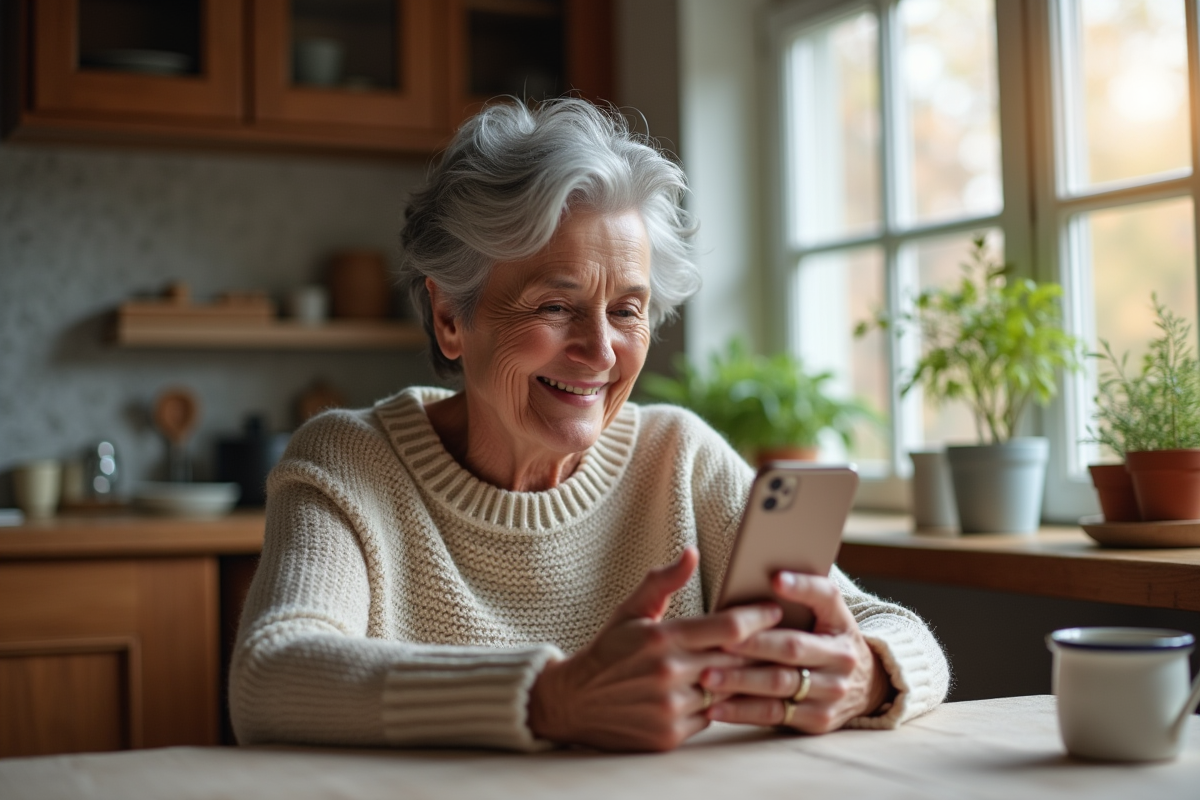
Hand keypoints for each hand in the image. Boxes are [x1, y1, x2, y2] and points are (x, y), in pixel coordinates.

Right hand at [527, 547, 782, 751]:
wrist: (573, 702)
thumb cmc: (608, 650)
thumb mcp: (631, 610)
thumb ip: (664, 581)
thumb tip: (691, 552)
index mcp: (661, 638)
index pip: (728, 628)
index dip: (758, 618)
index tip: (776, 611)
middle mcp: (668, 674)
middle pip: (736, 661)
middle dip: (761, 649)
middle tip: (783, 637)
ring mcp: (670, 708)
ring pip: (726, 692)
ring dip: (742, 680)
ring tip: (762, 665)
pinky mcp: (669, 736)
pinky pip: (710, 717)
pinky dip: (716, 704)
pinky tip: (719, 692)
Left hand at [700, 571, 890, 733]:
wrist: (865, 686)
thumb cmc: (828, 638)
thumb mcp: (828, 613)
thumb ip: (804, 593)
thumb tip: (767, 576)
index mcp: (841, 622)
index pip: (825, 597)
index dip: (801, 587)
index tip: (775, 578)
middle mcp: (842, 658)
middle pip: (792, 647)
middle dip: (753, 644)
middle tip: (719, 642)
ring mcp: (832, 692)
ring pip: (780, 684)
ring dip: (740, 682)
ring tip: (706, 678)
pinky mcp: (818, 720)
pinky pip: (775, 715)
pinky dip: (742, 712)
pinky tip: (715, 708)